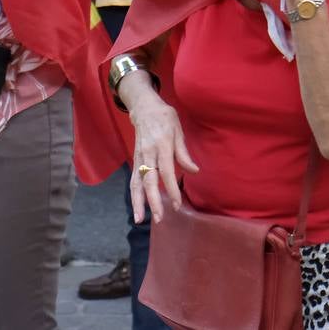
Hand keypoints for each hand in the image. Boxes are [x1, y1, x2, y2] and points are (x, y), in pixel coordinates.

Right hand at [128, 87, 198, 223]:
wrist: (144, 109)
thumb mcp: (178, 130)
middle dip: (153, 201)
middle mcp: (148, 154)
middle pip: (148, 181)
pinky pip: (134, 180)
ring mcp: (139, 158)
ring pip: (136, 184)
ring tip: (140, 219)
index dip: (171, 189)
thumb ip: (184, 153)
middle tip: (159, 218)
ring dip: (138, 202)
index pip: (166, 172)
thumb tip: (194, 171)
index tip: (177, 205)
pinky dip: (134, 195)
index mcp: (162, 146)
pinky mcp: (135, 161)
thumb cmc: (165, 119)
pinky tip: (137, 208)